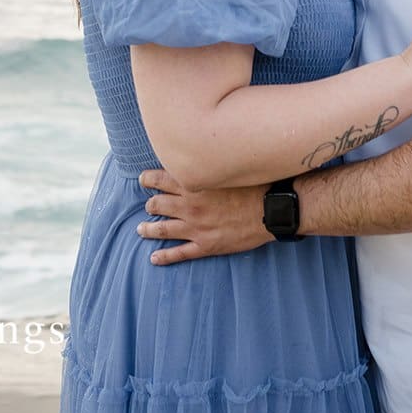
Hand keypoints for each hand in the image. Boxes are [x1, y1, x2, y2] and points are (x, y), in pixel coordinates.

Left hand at [134, 168, 273, 264]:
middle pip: (157, 204)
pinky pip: (179, 253)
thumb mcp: (227, 167)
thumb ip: (209, 163)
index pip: (160, 179)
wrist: (270, 210)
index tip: (144, 179)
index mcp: (193, 185)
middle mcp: (190, 206)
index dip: (148, 179)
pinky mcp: (206, 245)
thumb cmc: (253, 185)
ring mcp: (196, 228)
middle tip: (149, 205)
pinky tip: (154, 258)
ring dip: (148, 229)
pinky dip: (164, 256)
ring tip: (140, 229)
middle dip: (150, 204)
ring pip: (163, 229)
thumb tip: (198, 154)